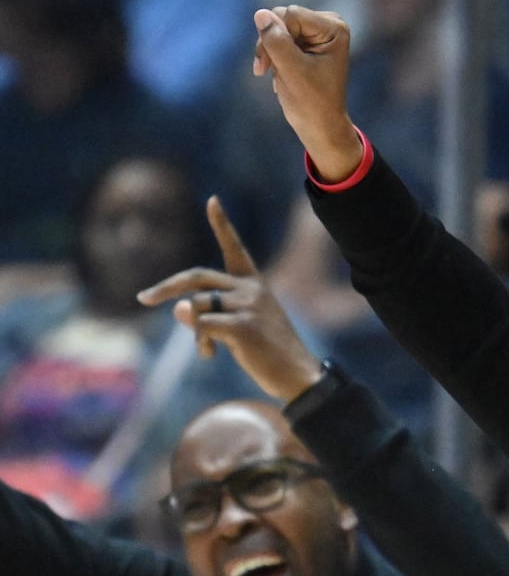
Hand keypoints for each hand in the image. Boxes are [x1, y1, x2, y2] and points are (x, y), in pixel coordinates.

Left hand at [137, 197, 325, 401]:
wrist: (298, 375)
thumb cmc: (269, 351)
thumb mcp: (240, 325)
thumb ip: (210, 313)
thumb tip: (178, 309)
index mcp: (254, 283)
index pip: (234, 247)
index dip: (222, 224)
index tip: (212, 200)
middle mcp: (251, 288)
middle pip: (196, 277)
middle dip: (166, 287)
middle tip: (143, 298)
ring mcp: (248, 306)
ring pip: (195, 306)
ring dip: (193, 330)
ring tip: (207, 349)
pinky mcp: (243, 326)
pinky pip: (200, 325)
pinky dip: (198, 340)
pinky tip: (210, 354)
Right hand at [251, 5, 362, 182]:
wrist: (319, 125)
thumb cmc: (311, 102)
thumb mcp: (291, 70)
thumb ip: (276, 40)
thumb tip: (260, 13)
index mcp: (334, 28)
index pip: (291, 14)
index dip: (278, 35)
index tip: (272, 62)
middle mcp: (327, 25)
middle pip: (282, 17)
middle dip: (271, 42)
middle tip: (264, 68)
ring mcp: (315, 32)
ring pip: (275, 26)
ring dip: (268, 50)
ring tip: (270, 72)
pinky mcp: (303, 41)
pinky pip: (276, 36)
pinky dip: (272, 54)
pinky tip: (276, 73)